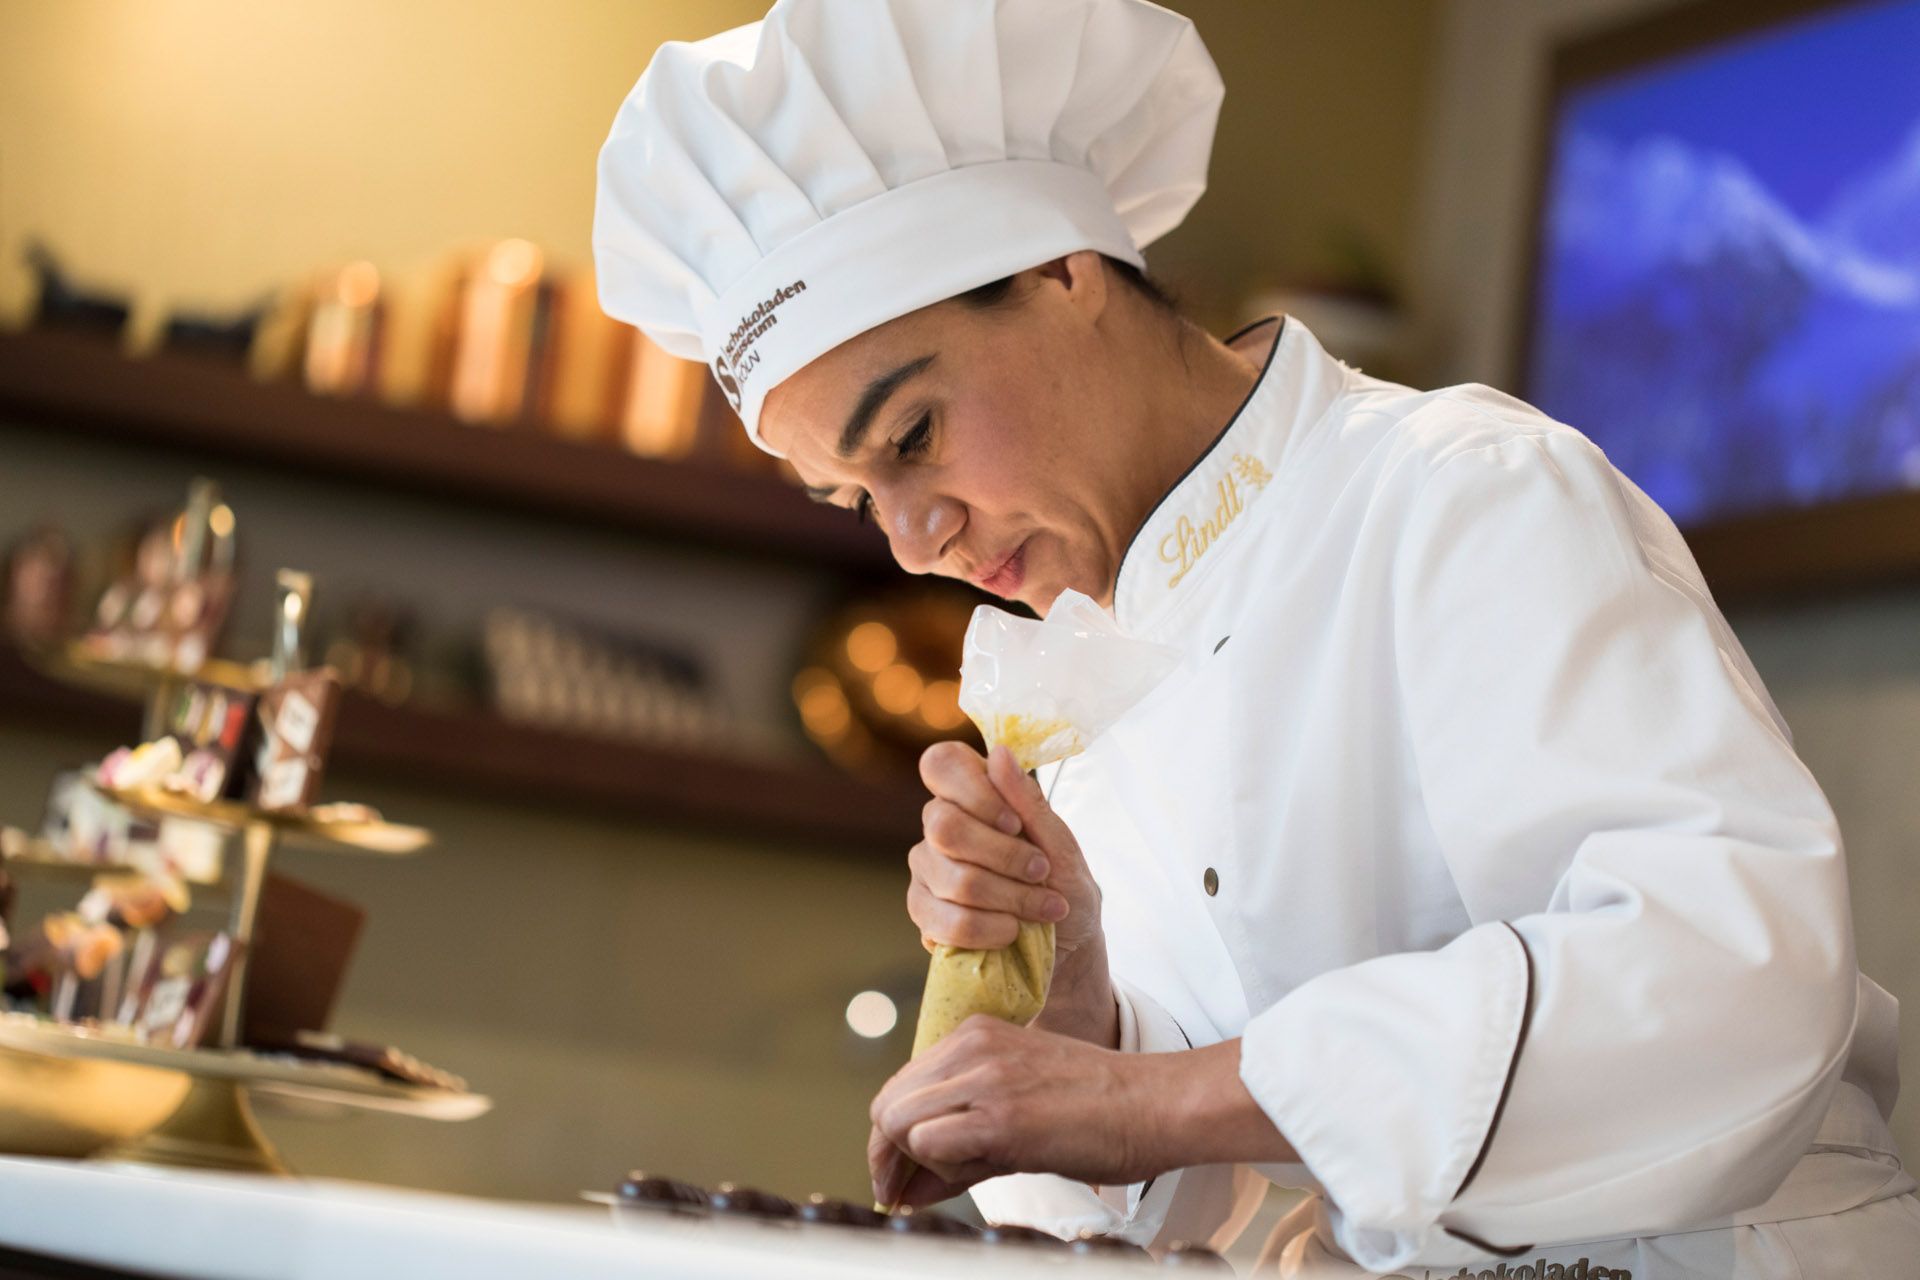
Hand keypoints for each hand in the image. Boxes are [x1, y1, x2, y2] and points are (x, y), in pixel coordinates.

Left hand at [868, 1022, 1298, 1211]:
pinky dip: (935, 1170)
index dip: (889, 1139)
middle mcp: (971, 1046)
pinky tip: (969, 1176)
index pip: (901, 1086)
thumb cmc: (1100, 1111)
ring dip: (913, 1163)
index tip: (894, 1177)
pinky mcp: (999, 1114)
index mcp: (974, 1035)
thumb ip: (961, 1149)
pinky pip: (929, 1141)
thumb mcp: (1018, 1111)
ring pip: (899, 1121)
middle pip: (889, 1104)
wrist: (1155, 1104)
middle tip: (899, 1195)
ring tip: (951, 1181)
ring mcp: (983, 1076)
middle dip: (885, 1157)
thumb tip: (907, 1190)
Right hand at [910, 742, 1104, 956]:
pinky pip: (948, 922)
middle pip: (945, 826)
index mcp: (972, 795)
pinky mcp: (924, 914)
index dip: (975, 792)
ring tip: (1043, 910)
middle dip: (1005, 856)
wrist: (1069, 947)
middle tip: (1041, 872)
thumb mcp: (1061, 844)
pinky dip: (992, 930)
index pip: (941, 763)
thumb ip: (1028, 802)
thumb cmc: (1064, 886)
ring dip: (1013, 899)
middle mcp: (940, 826)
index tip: (1014, 823)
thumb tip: (998, 753)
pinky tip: (1012, 931)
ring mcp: (926, 870)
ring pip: (955, 879)